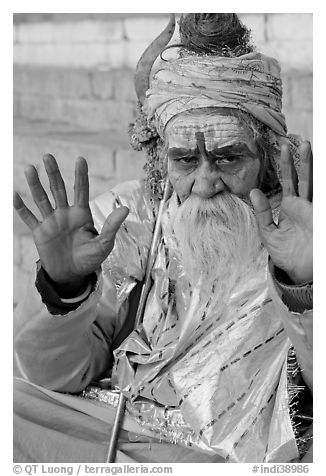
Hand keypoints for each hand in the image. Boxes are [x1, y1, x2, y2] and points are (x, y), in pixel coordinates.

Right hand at [13, 154, 128, 291]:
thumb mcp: (104, 244)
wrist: (72, 275)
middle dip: (53, 173)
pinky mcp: (40, 232)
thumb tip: (125, 209)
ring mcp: (51, 222)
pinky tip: (15, 195)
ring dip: (35, 185)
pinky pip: (29, 218)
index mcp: (82, 214)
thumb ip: (112, 226)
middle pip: (58, 189)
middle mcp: (65, 214)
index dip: (81, 175)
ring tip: (30, 169)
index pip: (81, 190)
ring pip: (42, 200)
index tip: (80, 159)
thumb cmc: (90, 259)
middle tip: (48, 156)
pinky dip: (21, 208)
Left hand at [250, 141, 311, 284]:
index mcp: (289, 207)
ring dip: (310, 165)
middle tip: (297, 141)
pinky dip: (317, 181)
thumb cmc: (285, 254)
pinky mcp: (318, 214)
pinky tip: (317, 170)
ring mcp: (312, 208)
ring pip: (312, 182)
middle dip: (299, 159)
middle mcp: (302, 205)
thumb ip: (262, 212)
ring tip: (307, 145)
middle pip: (302, 177)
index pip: (287, 182)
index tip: (281, 147)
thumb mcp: (268, 233)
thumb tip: (254, 191)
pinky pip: (317, 194)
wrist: (300, 271)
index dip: (285, 165)